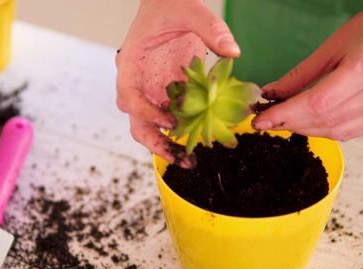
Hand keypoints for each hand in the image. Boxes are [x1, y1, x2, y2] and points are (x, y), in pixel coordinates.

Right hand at [115, 0, 239, 167]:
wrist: (167, 3)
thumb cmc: (170, 4)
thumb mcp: (190, 10)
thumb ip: (211, 29)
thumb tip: (233, 53)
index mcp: (130, 64)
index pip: (128, 97)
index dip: (146, 113)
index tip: (170, 122)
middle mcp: (137, 83)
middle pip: (137, 122)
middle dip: (157, 144)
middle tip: (183, 159)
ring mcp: (151, 91)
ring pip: (152, 126)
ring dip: (171, 143)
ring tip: (193, 158)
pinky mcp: (166, 93)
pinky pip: (172, 116)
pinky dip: (186, 129)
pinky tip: (206, 137)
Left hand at [251, 0, 362, 140]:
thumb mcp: (332, 47)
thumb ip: (299, 76)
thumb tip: (270, 95)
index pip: (316, 103)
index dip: (284, 115)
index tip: (259, 120)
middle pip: (324, 120)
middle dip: (290, 123)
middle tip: (266, 121)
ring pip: (336, 132)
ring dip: (305, 129)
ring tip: (284, 122)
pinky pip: (351, 132)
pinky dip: (326, 130)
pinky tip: (309, 123)